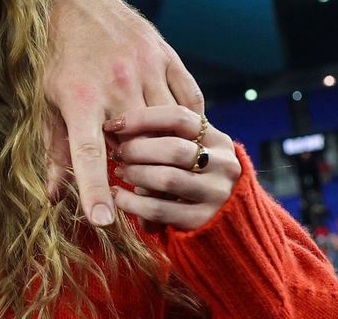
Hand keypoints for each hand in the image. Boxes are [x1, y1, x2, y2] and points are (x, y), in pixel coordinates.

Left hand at [42, 0, 204, 225]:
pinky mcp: (167, 55)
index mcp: (79, 97)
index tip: (103, 221)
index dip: (95, 190)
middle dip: (137, 168)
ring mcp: (146, 66)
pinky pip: (190, 100)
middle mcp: (116, 83)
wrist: (71, 0)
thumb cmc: (51, 56)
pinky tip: (177, 131)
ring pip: (170, 125)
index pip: (88, 155)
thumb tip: (54, 197)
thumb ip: (54, 149)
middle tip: (132, 178)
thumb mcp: (43, 100)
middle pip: (138, 144)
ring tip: (154, 156)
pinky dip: (187, 122)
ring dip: (164, 147)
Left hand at [107, 106, 241, 230]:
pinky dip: (131, 202)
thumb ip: (166, 136)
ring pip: (167, 179)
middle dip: (136, 149)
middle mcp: (223, 165)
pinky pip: (158, 209)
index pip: (179, 117)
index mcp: (218, 140)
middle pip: (173, 149)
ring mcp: (216, 194)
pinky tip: (118, 195)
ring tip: (120, 171)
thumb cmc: (192, 174)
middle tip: (118, 153)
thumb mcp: (190, 150)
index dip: (141, 118)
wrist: (223, 219)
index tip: (114, 124)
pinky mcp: (203, 220)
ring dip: (135, 174)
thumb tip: (119, 125)